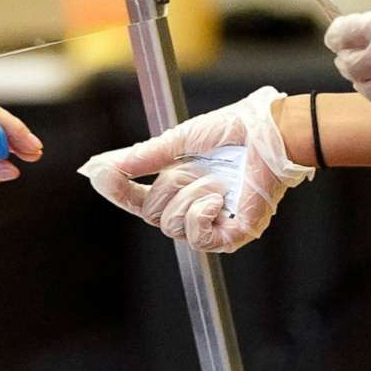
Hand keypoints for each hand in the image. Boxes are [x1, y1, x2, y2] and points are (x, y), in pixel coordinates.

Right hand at [79, 86, 310, 253]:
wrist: (271, 133)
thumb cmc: (234, 130)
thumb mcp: (177, 142)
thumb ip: (142, 158)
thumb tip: (101, 167)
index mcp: (180, 185)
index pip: (138, 199)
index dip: (118, 191)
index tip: (99, 176)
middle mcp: (194, 206)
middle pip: (152, 216)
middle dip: (167, 188)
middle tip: (192, 169)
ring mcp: (214, 223)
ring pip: (172, 227)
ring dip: (190, 197)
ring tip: (215, 180)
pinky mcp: (234, 234)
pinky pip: (199, 239)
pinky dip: (202, 215)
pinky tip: (217, 197)